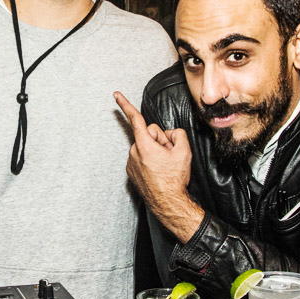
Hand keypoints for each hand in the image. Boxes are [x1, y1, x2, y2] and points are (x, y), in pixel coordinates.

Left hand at [114, 92, 203, 242]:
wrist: (168, 203)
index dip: (125, 104)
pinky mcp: (131, 172)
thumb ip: (177, 134)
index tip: (115, 94)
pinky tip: (158, 172)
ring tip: (164, 167)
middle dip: (159, 141)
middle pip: (148, 134)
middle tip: (169, 156)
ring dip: (155, 153)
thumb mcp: (184, 151)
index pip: (135, 119)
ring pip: (146, 147)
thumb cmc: (174, 179)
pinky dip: (150, 161)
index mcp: (144, 145)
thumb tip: (170, 134)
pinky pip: (142, 158)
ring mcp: (131, 163)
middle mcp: (134, 152)